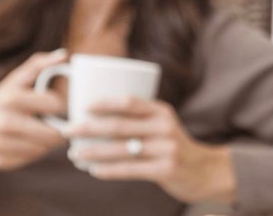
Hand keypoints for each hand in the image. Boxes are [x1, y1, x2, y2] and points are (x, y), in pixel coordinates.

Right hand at [0, 49, 68, 171]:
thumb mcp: (15, 81)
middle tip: (59, 126)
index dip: (62, 106)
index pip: (54, 103)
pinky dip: (34, 153)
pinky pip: (30, 159)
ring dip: (48, 143)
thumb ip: (39, 65)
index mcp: (10, 97)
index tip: (58, 107)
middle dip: (59, 130)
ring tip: (43, 134)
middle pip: (52, 133)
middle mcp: (2, 120)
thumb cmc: (1, 102)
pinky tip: (29, 144)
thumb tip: (64, 54)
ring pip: (43, 148)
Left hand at [66, 97, 235, 204]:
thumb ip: (139, 119)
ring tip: (75, 154)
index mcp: (162, 111)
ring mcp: (166, 148)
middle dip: (89, 127)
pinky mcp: (165, 169)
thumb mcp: (163, 126)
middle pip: (120, 125)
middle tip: (68, 131)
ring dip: (93, 152)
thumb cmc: (172, 146)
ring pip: (121, 149)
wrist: (205, 171)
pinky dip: (109, 170)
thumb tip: (94, 117)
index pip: (131, 102)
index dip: (105, 102)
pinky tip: (94, 170)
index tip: (84, 106)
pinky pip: (130, 169)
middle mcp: (165, 127)